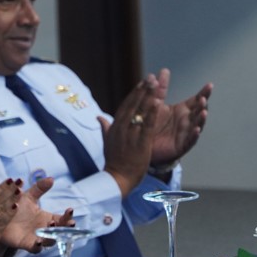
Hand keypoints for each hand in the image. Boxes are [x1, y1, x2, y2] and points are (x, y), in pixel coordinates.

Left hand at [0, 176, 73, 253]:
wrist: (0, 217)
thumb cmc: (16, 207)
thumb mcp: (28, 196)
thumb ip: (39, 188)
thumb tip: (51, 178)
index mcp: (46, 218)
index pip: (61, 219)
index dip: (67, 216)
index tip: (70, 209)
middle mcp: (44, 229)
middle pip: (60, 232)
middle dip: (66, 228)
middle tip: (70, 223)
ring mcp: (36, 237)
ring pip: (50, 241)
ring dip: (53, 235)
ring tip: (52, 226)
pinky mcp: (26, 244)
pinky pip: (35, 249)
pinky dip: (38, 247)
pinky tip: (39, 241)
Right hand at [100, 75, 163, 197]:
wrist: (117, 179)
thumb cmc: (114, 162)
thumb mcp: (108, 142)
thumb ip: (105, 128)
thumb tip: (99, 117)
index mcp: (115, 127)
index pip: (126, 105)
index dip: (135, 93)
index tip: (142, 82)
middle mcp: (122, 128)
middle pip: (133, 105)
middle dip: (142, 90)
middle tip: (150, 77)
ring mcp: (131, 135)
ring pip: (140, 112)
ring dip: (148, 97)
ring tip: (155, 84)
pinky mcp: (140, 143)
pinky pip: (147, 125)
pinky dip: (152, 113)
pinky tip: (158, 103)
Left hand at [146, 72, 211, 167]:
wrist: (145, 144)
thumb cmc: (153, 122)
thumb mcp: (156, 103)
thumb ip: (160, 88)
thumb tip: (164, 70)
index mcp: (183, 110)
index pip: (196, 100)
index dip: (204, 93)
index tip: (210, 85)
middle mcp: (187, 121)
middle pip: (199, 112)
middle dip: (202, 105)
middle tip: (203, 98)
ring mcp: (186, 133)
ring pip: (197, 125)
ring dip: (201, 119)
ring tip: (204, 112)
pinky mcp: (182, 146)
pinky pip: (190, 141)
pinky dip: (194, 135)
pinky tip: (196, 130)